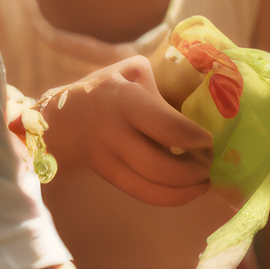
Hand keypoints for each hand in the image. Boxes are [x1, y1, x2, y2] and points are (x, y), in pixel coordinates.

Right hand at [38, 55, 211, 207]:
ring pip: (151, 188)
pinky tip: (186, 190)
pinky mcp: (105, 175)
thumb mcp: (132, 72)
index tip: (210, 141)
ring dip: (184, 191)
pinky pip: (141, 193)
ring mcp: (105, 157)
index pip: (169, 127)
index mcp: (125, 100)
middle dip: (194, 172)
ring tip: (203, 182)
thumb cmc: (108, 88)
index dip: (195, 140)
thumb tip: (203, 104)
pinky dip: (168, 196)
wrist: (59, 114)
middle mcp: (112, 131)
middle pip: (161, 166)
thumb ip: (163, 84)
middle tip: (210, 165)